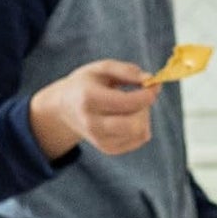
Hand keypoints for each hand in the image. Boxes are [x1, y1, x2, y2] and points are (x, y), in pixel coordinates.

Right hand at [29, 59, 160, 159]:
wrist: (64, 108)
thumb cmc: (86, 84)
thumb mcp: (101, 69)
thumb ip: (126, 70)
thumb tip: (150, 79)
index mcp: (88, 99)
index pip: (128, 103)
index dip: (147, 93)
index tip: (152, 84)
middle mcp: (91, 123)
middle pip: (134, 125)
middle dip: (145, 108)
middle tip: (140, 96)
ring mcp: (98, 139)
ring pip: (140, 133)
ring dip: (144, 117)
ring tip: (132, 107)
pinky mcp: (107, 148)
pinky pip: (139, 140)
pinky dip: (142, 127)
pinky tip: (129, 117)